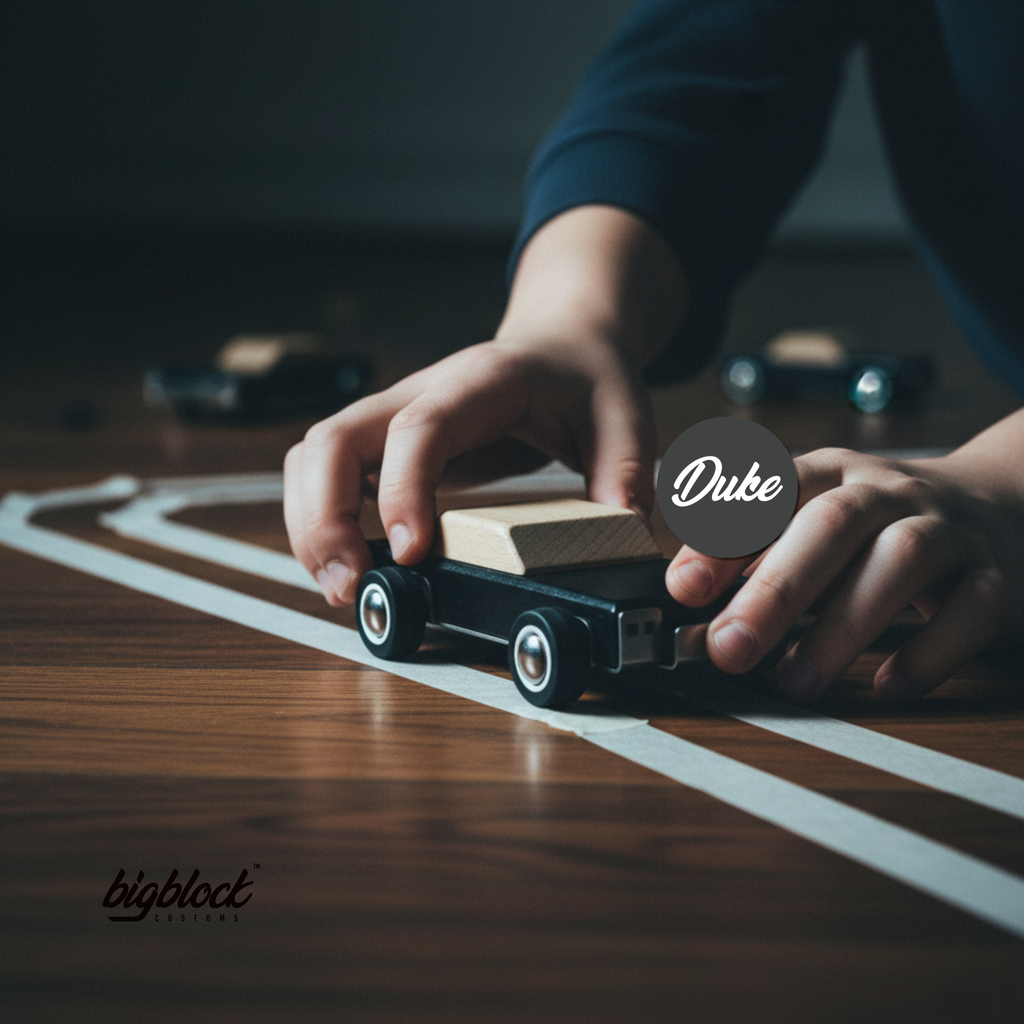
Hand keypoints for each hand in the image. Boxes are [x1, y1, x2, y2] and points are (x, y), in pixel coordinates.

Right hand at [284, 332, 656, 604]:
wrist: (560, 342)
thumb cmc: (584, 376)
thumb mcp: (625, 417)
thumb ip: (626, 476)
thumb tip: (621, 540)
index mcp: (479, 382)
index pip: (419, 429)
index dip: (403, 491)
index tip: (411, 553)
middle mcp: (421, 393)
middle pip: (333, 441)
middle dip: (324, 519)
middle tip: (350, 587)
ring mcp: (395, 415)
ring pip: (314, 457)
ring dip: (311, 523)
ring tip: (343, 586)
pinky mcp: (388, 443)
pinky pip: (327, 474)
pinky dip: (320, 520)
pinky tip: (349, 563)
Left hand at [666, 432, 1023, 700]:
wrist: (998, 505)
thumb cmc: (876, 527)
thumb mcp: (811, 525)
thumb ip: (753, 562)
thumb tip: (686, 617)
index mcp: (829, 473)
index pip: (771, 490)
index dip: (725, 536)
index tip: (683, 588)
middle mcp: (886, 491)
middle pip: (831, 524)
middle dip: (775, 588)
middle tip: (729, 648)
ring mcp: (946, 529)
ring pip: (900, 560)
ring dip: (842, 624)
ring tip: (795, 680)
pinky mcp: (994, 576)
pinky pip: (970, 608)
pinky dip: (929, 650)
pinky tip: (886, 684)